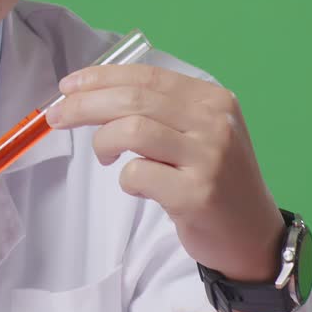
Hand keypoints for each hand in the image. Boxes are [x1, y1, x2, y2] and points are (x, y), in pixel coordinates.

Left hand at [45, 63, 283, 282]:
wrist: (253, 235)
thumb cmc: (215, 180)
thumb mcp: (200, 132)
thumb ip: (160, 110)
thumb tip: (92, 92)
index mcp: (212, 100)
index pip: (146, 76)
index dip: (101, 77)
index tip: (68, 86)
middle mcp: (214, 123)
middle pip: (133, 99)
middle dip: (85, 104)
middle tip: (58, 116)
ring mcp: (208, 158)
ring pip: (131, 130)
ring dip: (103, 142)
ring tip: (106, 157)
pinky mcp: (196, 194)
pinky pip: (138, 174)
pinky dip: (125, 179)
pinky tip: (137, 186)